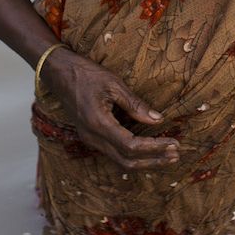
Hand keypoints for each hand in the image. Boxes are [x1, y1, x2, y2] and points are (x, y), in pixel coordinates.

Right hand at [41, 47, 179, 170]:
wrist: (59, 73)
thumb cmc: (86, 74)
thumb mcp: (114, 84)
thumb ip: (135, 104)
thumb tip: (158, 119)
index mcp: (98, 123)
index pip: (131, 146)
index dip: (154, 148)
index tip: (173, 143)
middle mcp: (92, 137)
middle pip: (126, 161)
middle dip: (153, 161)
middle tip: (175, 154)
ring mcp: (90, 139)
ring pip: (120, 161)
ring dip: (145, 161)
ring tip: (167, 156)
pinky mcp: (91, 137)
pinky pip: (114, 154)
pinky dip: (133, 156)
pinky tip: (149, 151)